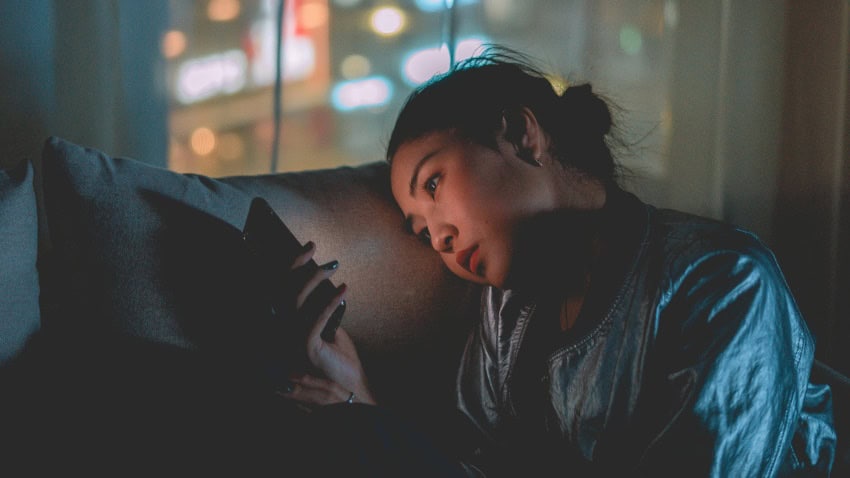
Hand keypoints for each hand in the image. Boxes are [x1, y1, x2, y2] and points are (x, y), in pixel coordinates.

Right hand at [278, 242, 375, 406]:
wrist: (350, 389)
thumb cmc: (340, 360)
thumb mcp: (329, 329)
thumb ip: (322, 311)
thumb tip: (325, 285)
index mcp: (287, 327)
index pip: (282, 291)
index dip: (292, 267)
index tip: (309, 248)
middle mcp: (284, 333)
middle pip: (283, 292)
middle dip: (298, 265)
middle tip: (315, 248)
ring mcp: (291, 342)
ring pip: (296, 302)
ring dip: (315, 279)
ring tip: (334, 266)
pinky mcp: (306, 349)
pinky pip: (316, 319)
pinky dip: (330, 302)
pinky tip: (344, 290)